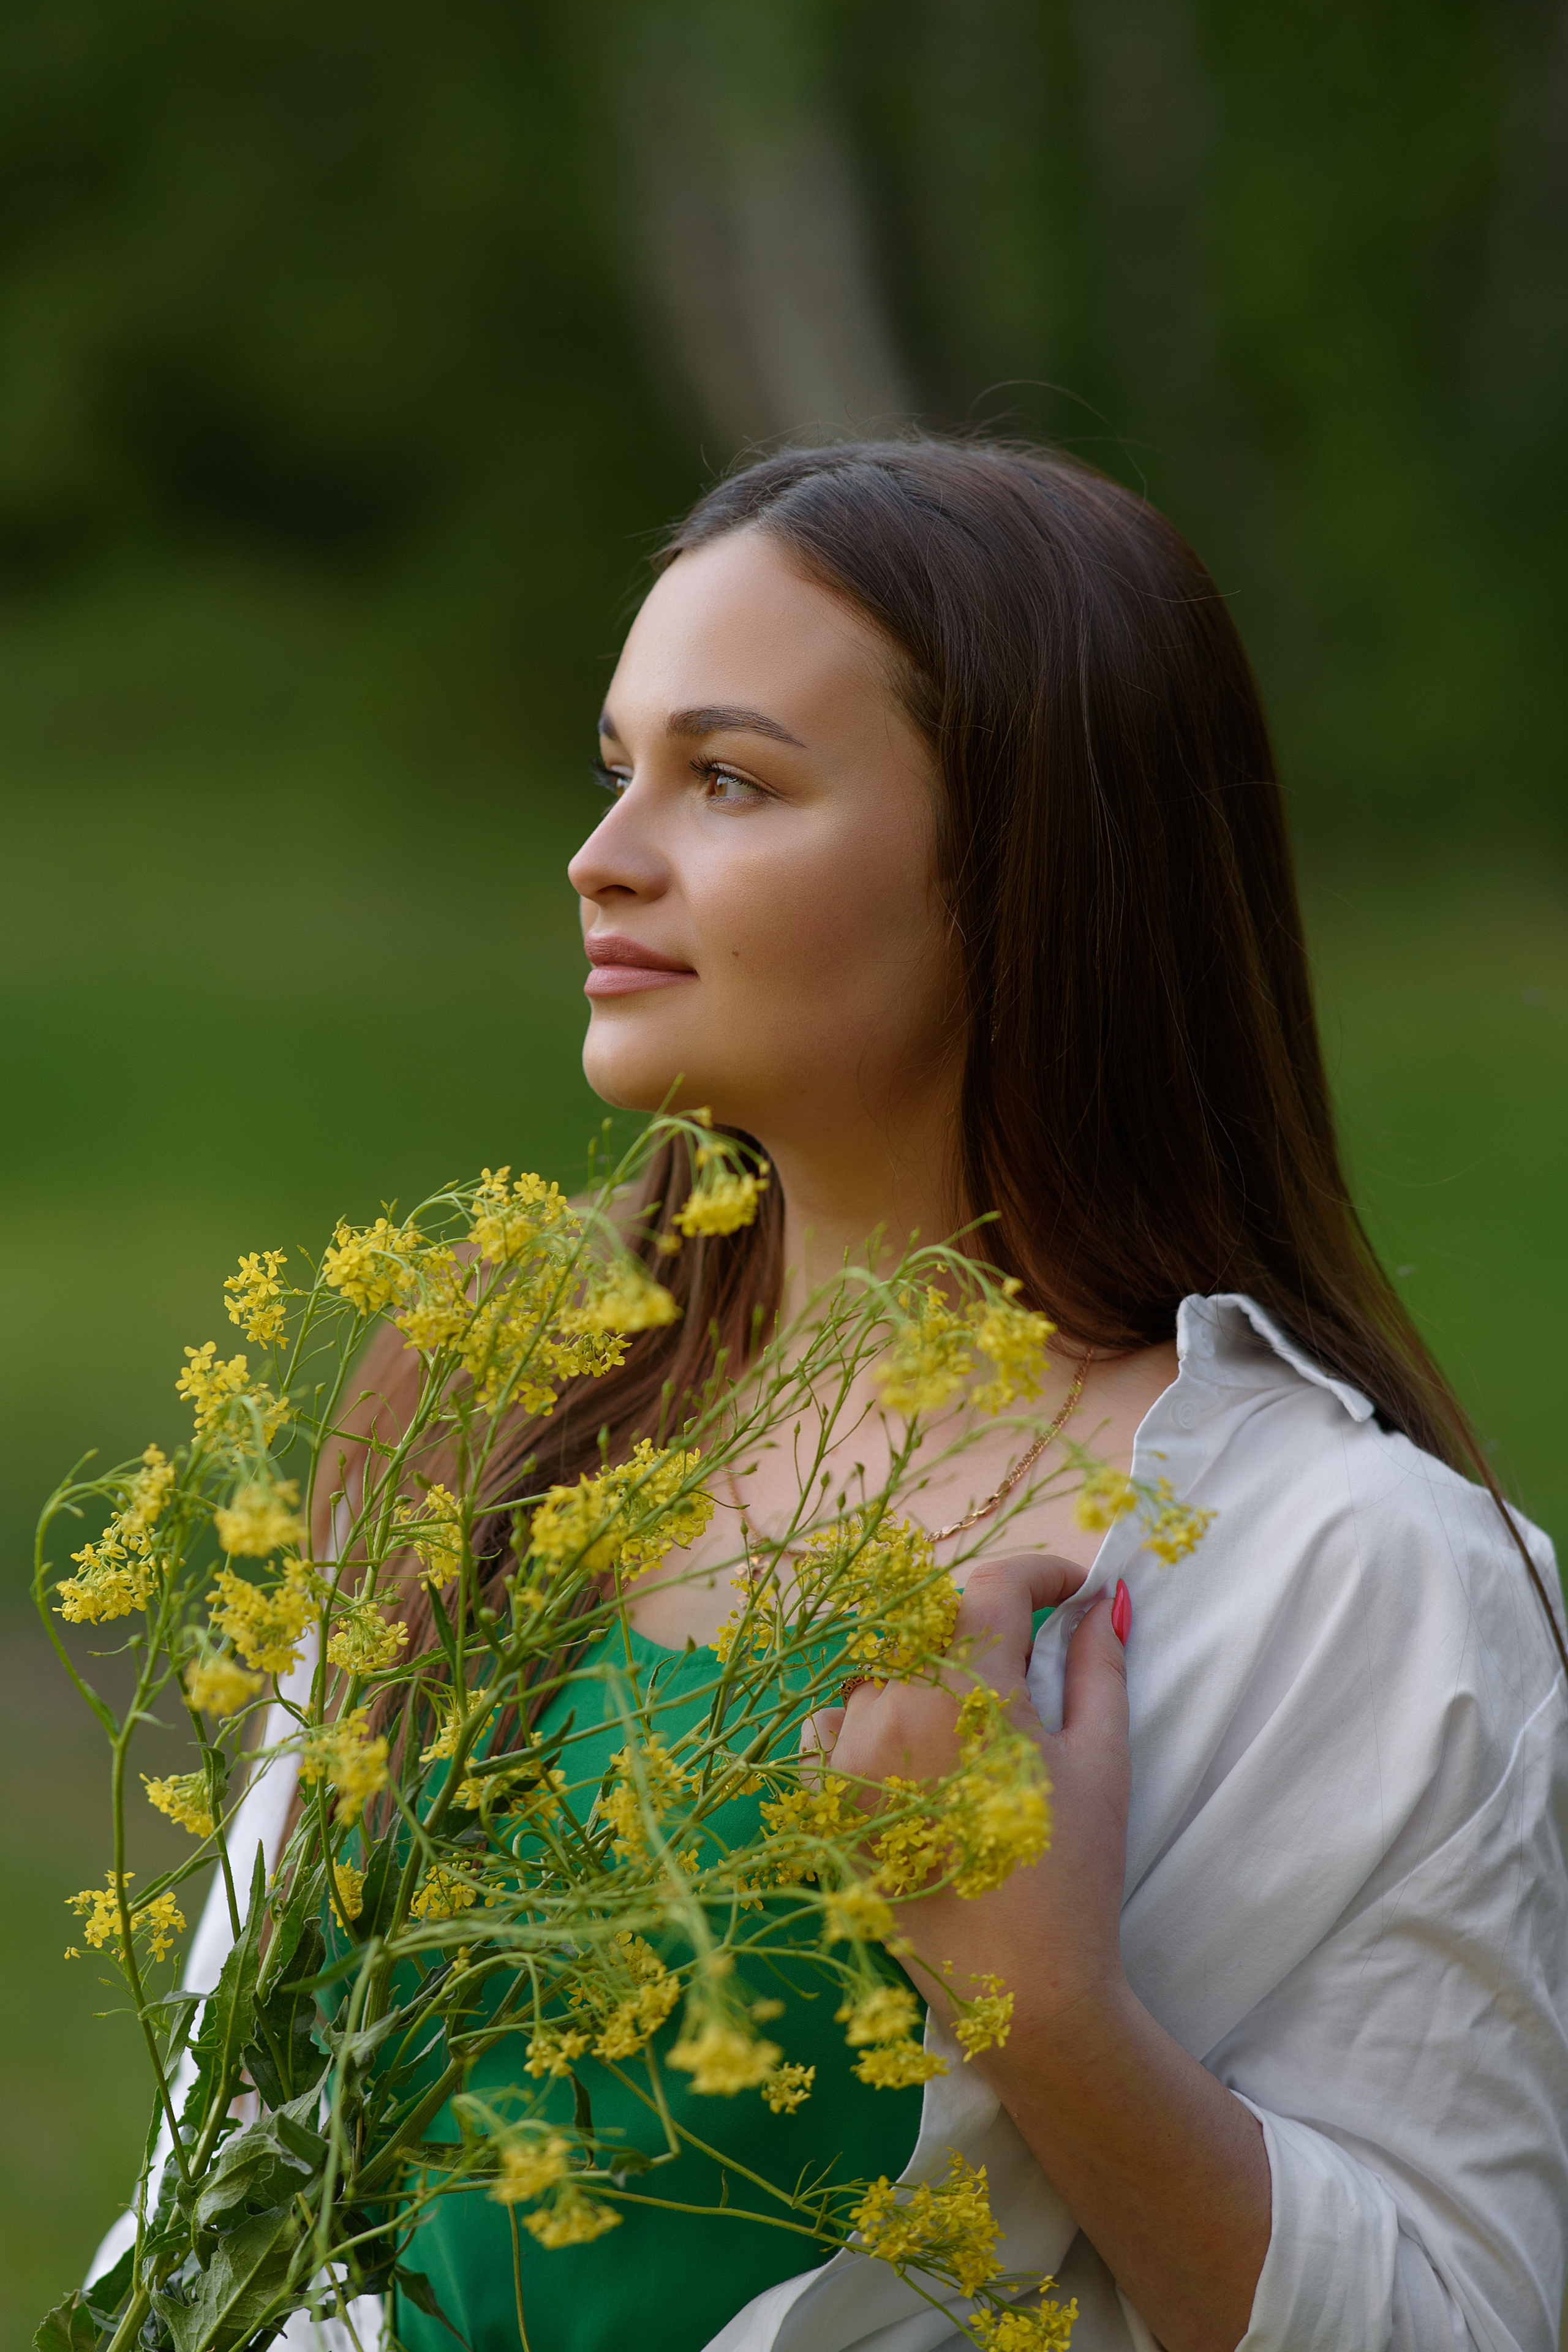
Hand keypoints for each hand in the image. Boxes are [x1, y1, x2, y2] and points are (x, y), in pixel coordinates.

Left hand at [806, 1553, 1133, 2033]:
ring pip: (880, 1664)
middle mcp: (892, 1709)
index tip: (1074, 1590)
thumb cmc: (1072, 1877)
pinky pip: (830, 1722)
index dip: (1040, 1575)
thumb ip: (1100, 1666)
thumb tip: (1106, 1601)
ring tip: (976, 1708)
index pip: (993, 1587)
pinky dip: (866, 1714)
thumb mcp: (1101, 1760)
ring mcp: (847, 1755)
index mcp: (966, 1693)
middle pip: (931, 1617)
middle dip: (985, 1617)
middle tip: (1032, 1647)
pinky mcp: (824, 1800)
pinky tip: (912, 1745)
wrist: (1021, 1991)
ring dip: (926, 1663)